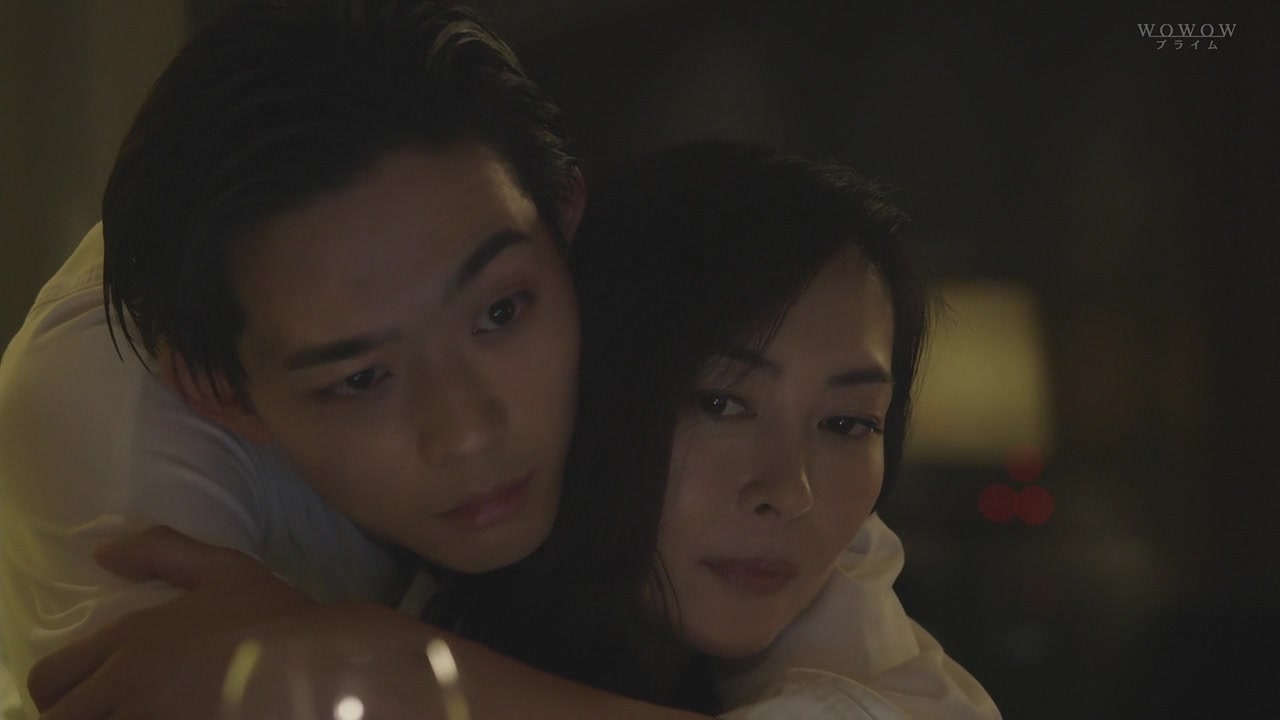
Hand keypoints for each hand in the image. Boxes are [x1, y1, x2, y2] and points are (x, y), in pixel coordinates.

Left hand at [27, 526, 440, 719]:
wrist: (319, 667)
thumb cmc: (272, 616)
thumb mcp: (221, 569)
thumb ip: (159, 551)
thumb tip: (102, 552)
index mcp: (131, 646)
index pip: (51, 680)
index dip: (58, 687)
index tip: (83, 688)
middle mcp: (129, 692)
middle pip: (61, 719)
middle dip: (77, 712)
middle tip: (108, 706)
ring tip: (139, 711)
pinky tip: (173, 718)